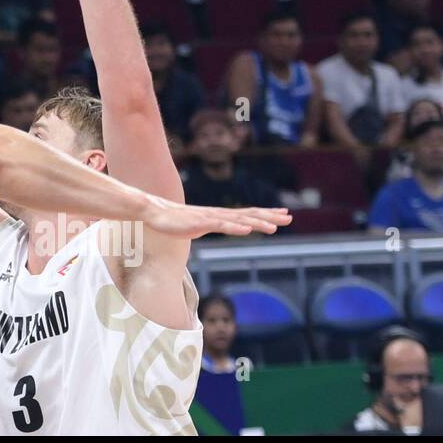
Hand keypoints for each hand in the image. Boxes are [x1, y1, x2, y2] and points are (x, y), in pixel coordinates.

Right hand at [142, 197, 291, 238]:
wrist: (153, 212)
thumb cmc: (172, 220)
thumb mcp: (196, 224)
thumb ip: (207, 225)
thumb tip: (214, 227)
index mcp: (219, 215)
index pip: (247, 213)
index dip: (266, 213)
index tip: (283, 213)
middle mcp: (218, 214)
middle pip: (248, 215)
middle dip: (269, 216)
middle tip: (289, 217)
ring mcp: (209, 218)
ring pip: (238, 220)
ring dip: (257, 223)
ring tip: (275, 227)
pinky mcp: (199, 223)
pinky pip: (220, 226)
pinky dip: (235, 227)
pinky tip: (246, 229)